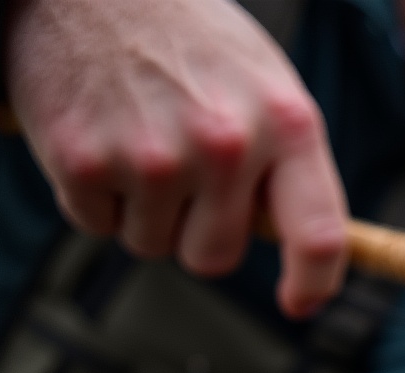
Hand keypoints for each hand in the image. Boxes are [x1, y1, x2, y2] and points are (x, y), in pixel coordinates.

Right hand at [4, 0, 347, 316]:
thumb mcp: (265, 86)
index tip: (300, 304)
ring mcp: (155, 156)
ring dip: (143, 210)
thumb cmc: (188, 37)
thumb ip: (285, 164)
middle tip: (180, 172)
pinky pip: (96, 224)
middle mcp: (227, 144)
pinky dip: (92, 194)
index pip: (320, 234)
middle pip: (215, 257)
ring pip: (152, 245)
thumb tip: (301, 245)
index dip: (313, 283)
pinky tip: (98, 133)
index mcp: (287, 124)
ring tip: (138, 136)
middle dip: (195, 233)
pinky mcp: (84, 161)